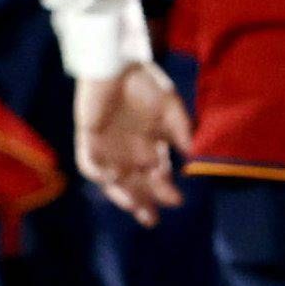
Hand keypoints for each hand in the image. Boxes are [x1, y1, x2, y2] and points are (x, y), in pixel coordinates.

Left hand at [75, 63, 190, 226]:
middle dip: (143, 202)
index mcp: (151, 144)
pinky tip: (112, 178)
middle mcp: (130, 150)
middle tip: (151, 221)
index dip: (165, 190)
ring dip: (122, 193)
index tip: (178, 201)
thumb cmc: (147, 83)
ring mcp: (108, 146)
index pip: (158, 174)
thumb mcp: (171, 108)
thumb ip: (182, 132)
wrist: (118, 64)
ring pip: (114, 179)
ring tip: (133, 207)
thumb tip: (195, 157)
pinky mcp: (89, 138)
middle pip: (135, 183)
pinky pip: (90, 162)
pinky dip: (100, 171)